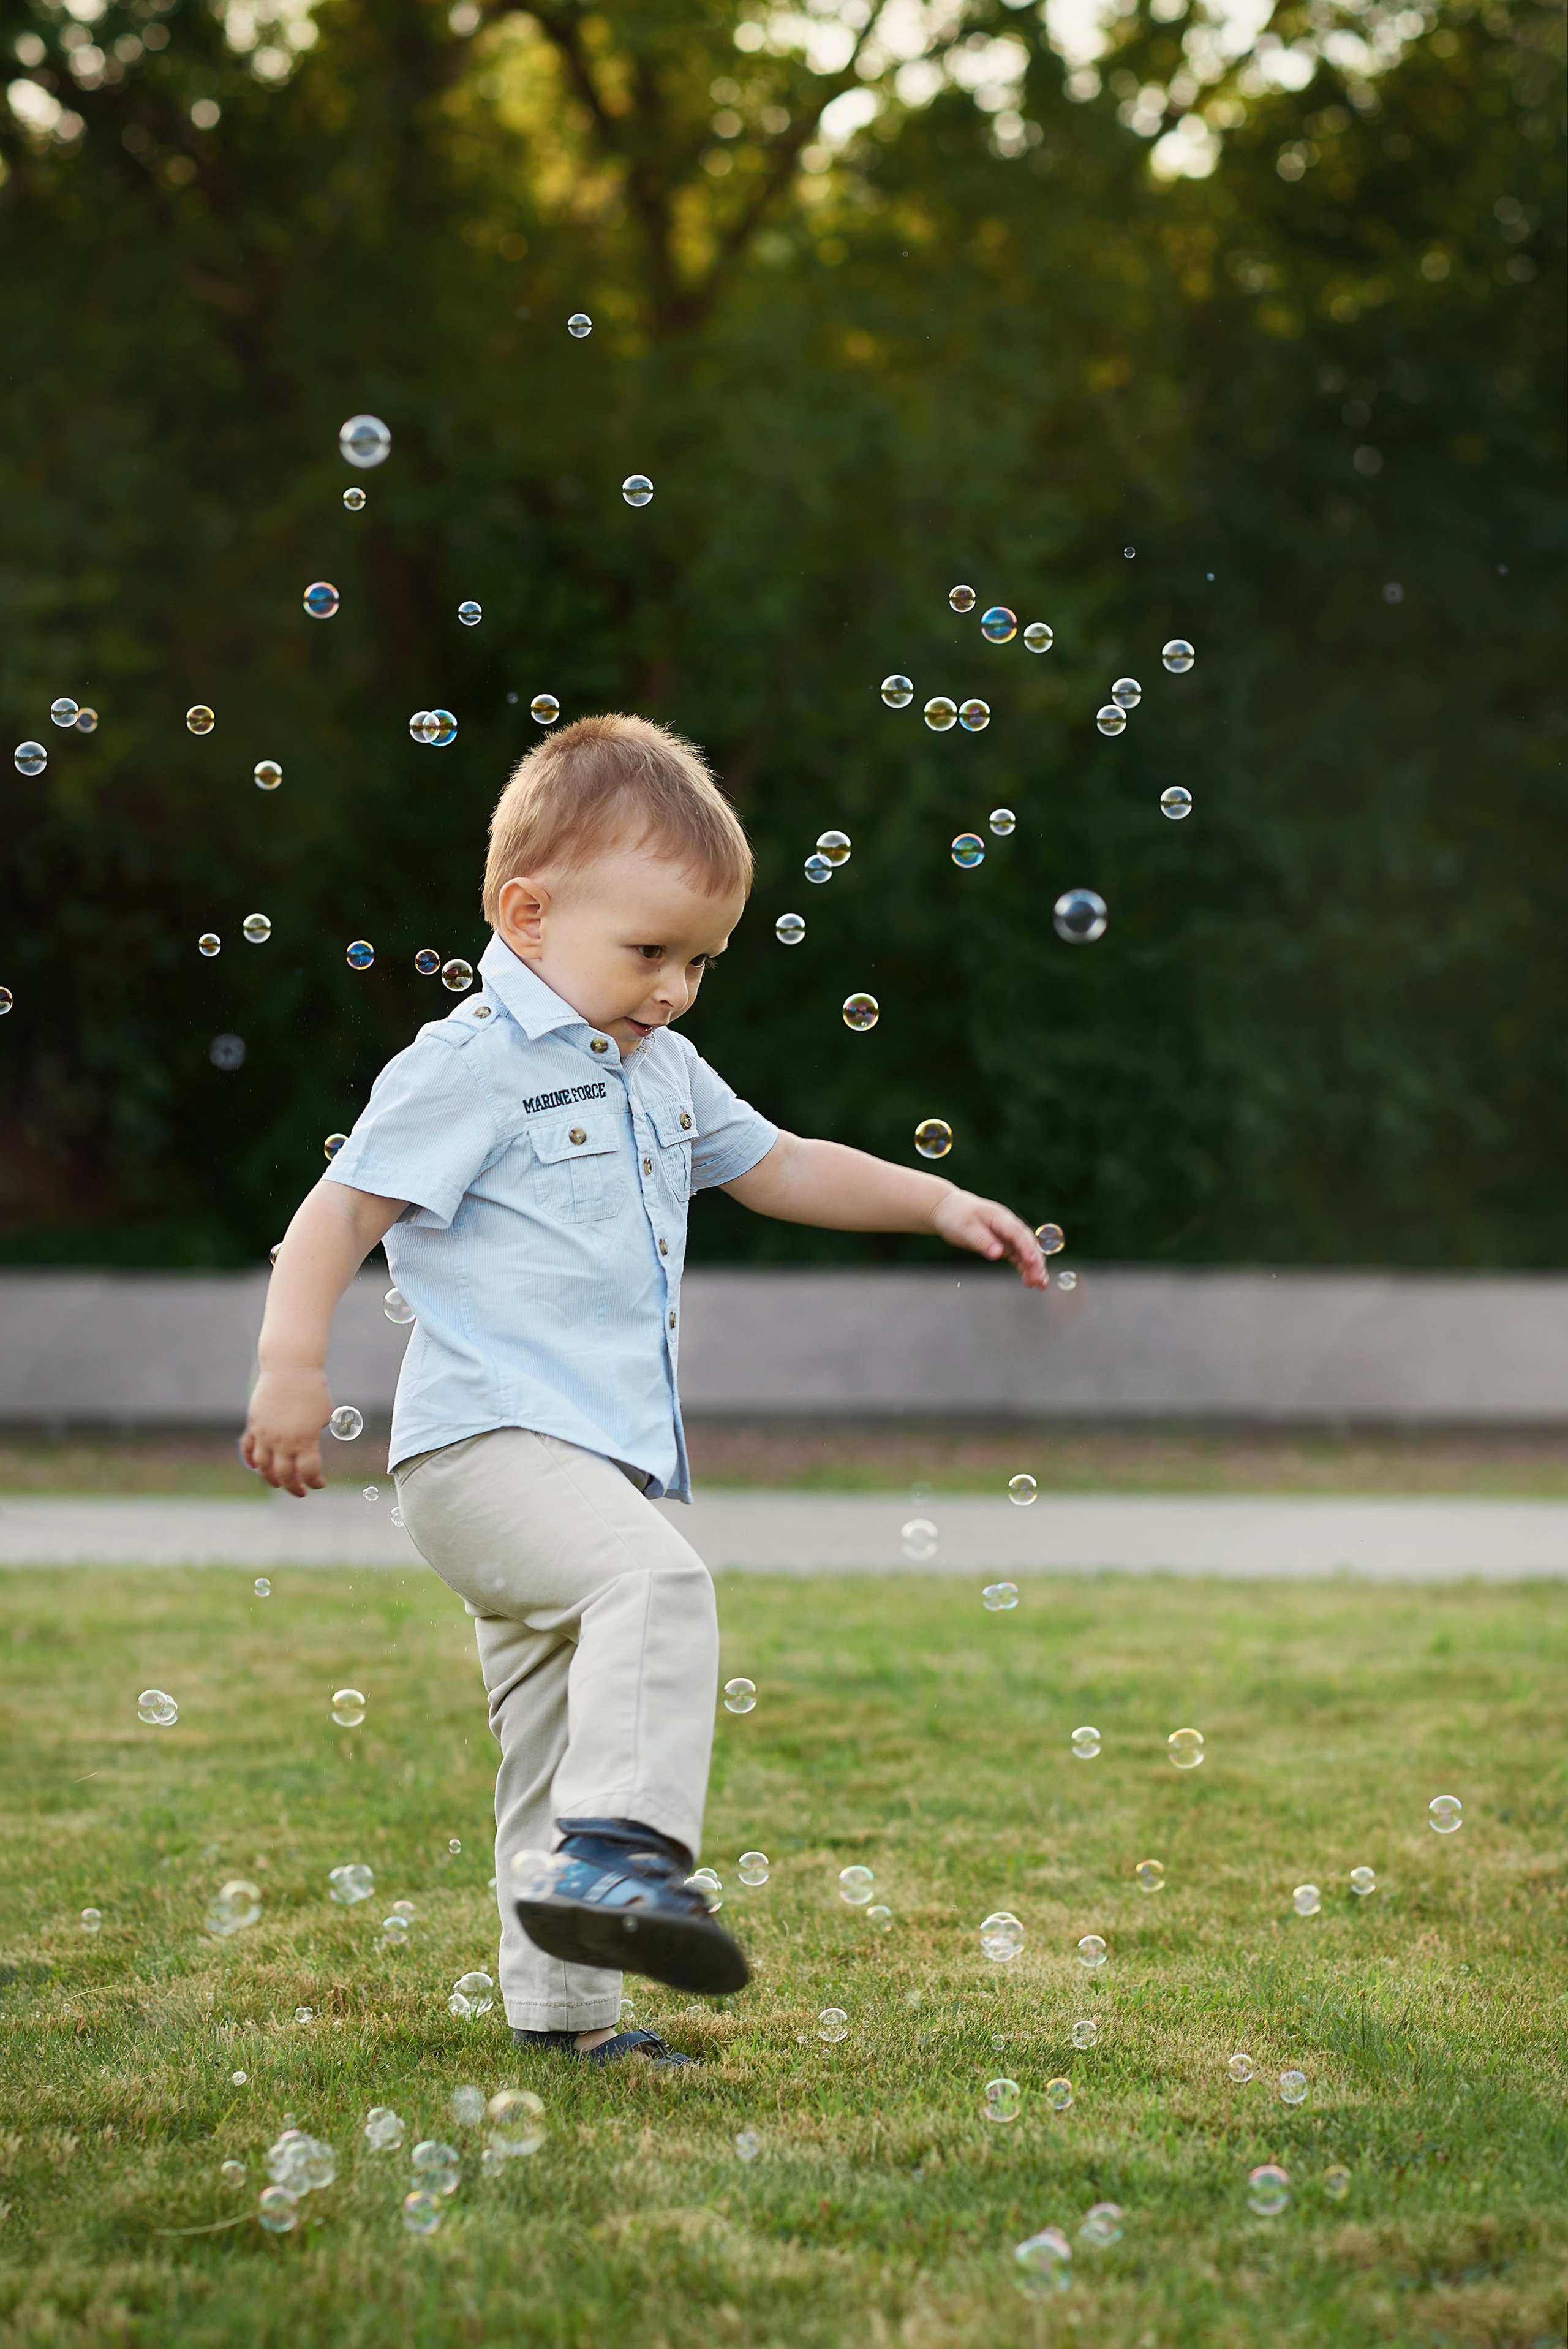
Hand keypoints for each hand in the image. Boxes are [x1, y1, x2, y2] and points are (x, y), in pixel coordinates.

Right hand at [242, 1368, 333, 1497]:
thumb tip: (312, 1450)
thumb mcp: (324, 1414)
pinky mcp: (254, 1425)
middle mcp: (282, 1441)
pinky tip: (256, 1466)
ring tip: (278, 1483)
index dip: (315, 1482)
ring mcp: (265, 1434)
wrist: (290, 1367)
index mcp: (305, 1440)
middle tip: (300, 1491)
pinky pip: (248, 1448)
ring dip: (270, 1479)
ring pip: (263, 1467)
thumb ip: (317, 1435)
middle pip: (285, 1475)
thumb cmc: (313, 1389)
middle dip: (294, 1487)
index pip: (309, 1472)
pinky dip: (250, 1459)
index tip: (320, 1484)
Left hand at [930, 1188, 1047, 1289]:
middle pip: (1028, 1243)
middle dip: (1036, 1262)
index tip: (1032, 1262)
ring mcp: (1008, 1235)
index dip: (1026, 1247)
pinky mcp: (1005, 1243)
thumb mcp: (965, 1229)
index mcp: (1000, 1217)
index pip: (1018, 1233)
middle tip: (1040, 1281)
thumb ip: (982, 1241)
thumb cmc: (956, 1216)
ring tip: (1040, 1285)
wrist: (948, 1210)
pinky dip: (1025, 1268)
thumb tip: (998, 1254)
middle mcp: (1009, 1225)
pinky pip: (1019, 1256)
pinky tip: (1030, 1280)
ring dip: (1034, 1267)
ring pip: (1027, 1251)